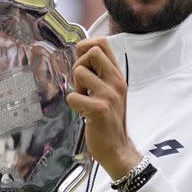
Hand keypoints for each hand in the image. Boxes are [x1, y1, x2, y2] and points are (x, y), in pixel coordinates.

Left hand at [65, 38, 141, 179]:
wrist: (117, 148)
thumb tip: (81, 53)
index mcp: (118, 75)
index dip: (86, 46)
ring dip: (76, 86)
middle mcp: (116, 81)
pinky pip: (73, 96)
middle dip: (79, 65)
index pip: (103, 43)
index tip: (81, 61)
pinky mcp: (99, 109)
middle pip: (92, 52)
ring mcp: (109, 95)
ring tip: (84, 100)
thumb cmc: (109, 119)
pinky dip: (73, 104)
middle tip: (82, 85)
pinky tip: (83, 112)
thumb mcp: (110, 91)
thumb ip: (100, 73)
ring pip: (80, 72)